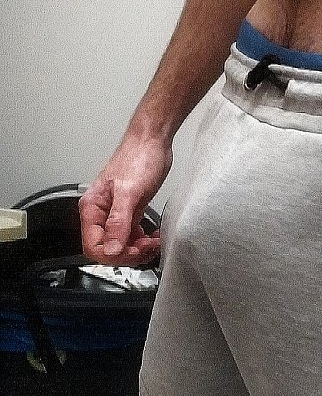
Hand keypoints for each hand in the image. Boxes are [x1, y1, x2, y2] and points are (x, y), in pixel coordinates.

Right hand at [79, 134, 173, 265]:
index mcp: (93, 207)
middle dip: (128, 252)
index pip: (93, 245)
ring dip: (138, 249)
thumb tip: (112, 248)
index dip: (113, 254)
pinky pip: (132, 235)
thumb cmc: (139, 157)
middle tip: (146, 247)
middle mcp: (101, 212)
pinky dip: (143, 240)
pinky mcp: (131, 210)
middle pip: (107, 248)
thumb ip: (119, 221)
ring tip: (153, 242)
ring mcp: (116, 212)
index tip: (133, 251)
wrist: (153, 141)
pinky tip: (153, 236)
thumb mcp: (129, 192)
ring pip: (121, 244)